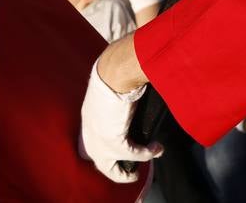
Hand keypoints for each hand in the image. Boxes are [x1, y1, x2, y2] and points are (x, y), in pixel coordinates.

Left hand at [80, 57, 162, 182]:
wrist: (116, 71)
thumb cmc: (114, 71)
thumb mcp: (108, 89)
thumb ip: (115, 98)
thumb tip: (130, 95)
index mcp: (88, 118)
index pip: (89, 145)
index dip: (101, 152)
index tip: (117, 153)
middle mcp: (89, 133)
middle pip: (100, 163)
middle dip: (115, 171)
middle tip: (129, 173)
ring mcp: (99, 140)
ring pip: (111, 168)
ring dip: (127, 172)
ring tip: (140, 170)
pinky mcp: (114, 142)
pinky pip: (132, 154)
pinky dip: (146, 153)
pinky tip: (157, 147)